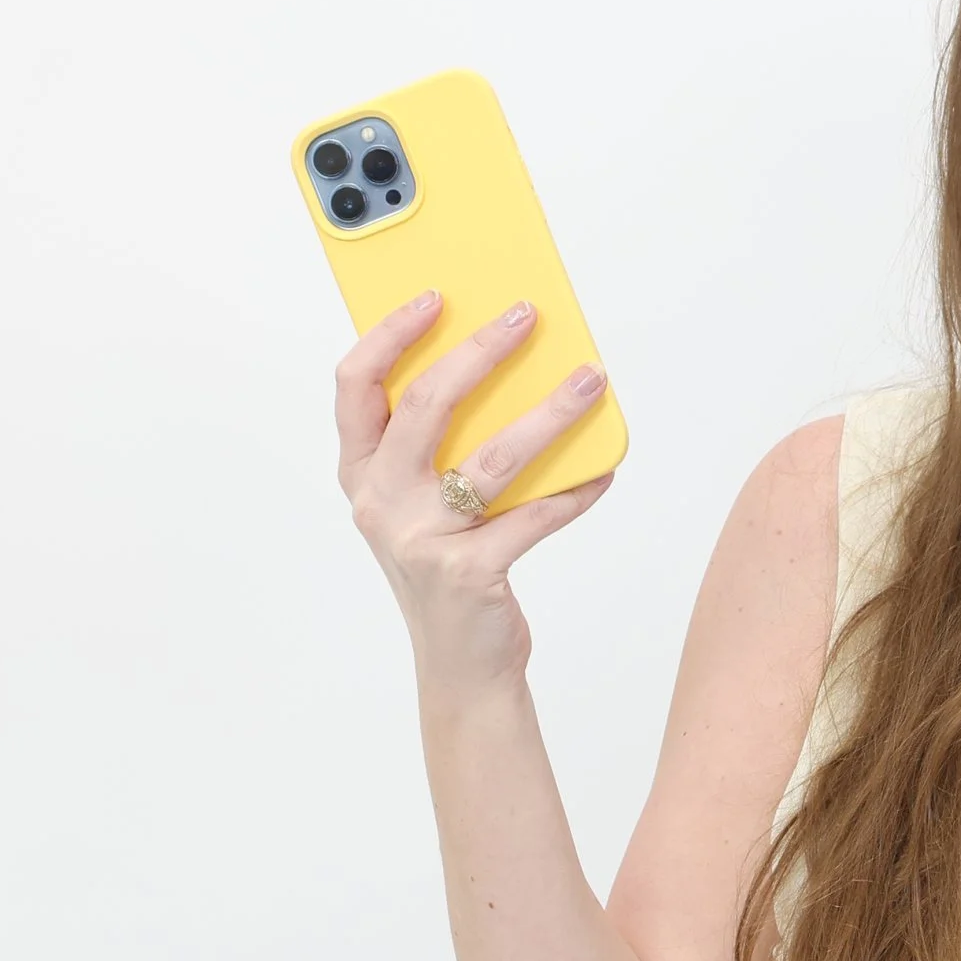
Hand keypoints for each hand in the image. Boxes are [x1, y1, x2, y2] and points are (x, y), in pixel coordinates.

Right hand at [336, 290, 615, 693]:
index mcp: (361, 472)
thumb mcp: (422, 501)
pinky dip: (575, 491)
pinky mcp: (468, 572)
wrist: (461, 664)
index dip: (391, 334)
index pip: (356, 384)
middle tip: (527, 316)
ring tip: (591, 379)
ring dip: (550, 412)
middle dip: (481, 350)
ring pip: (494, 455)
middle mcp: (379, 501)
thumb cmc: (447, 564)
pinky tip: (603, 471)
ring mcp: (420, 538)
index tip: (436, 296)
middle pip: (427, 403)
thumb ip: (439, 444)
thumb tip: (506, 362)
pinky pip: (534, 517)